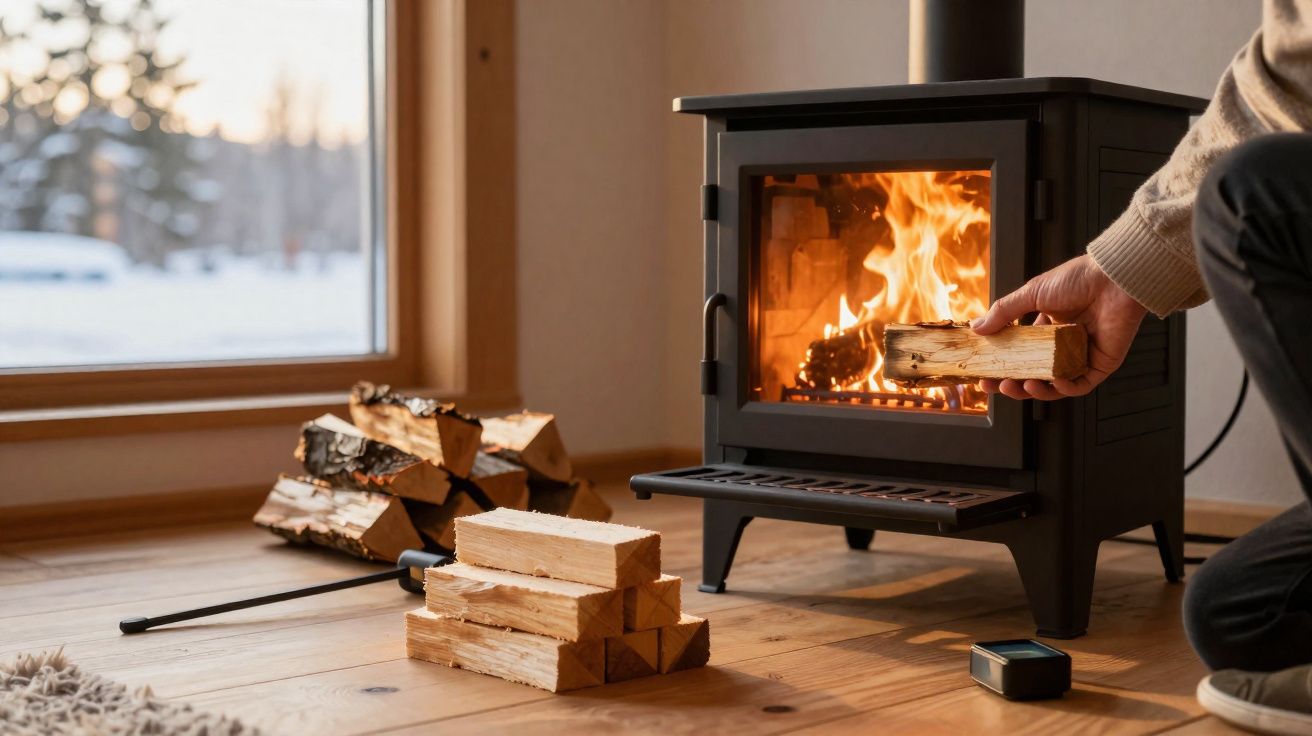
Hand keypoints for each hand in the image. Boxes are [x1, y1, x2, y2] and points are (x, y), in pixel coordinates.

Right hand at [970, 254, 1145, 399]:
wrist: (1113, 278)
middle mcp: (1064, 345)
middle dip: (1013, 383)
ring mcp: (1082, 356)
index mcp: (1047, 328)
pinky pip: (1080, 385)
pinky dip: (1065, 388)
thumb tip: (976, 328)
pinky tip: (1052, 383)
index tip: (983, 374)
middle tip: (995, 386)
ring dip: (1036, 391)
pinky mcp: (1100, 364)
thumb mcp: (1032, 293)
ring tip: (1021, 387)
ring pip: (1055, 384)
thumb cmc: (1077, 279)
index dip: (1002, 366)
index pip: (1021, 354)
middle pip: (1034, 373)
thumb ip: (1004, 312)